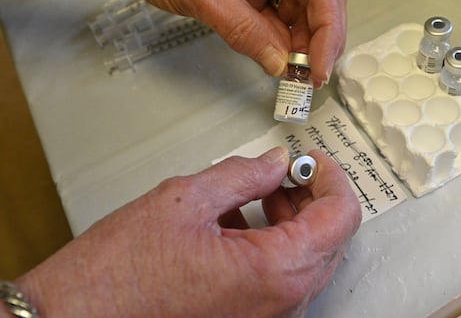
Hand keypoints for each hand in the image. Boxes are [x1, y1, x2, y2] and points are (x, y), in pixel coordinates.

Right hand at [15, 147, 360, 317]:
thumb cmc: (117, 276)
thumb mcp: (185, 202)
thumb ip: (243, 175)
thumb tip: (275, 162)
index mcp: (273, 272)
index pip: (340, 218)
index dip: (332, 179)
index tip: (314, 160)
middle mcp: (279, 303)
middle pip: (329, 239)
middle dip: (312, 197)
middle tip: (288, 172)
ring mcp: (266, 317)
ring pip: (306, 259)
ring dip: (294, 219)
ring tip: (262, 191)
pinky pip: (280, 279)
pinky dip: (275, 244)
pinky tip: (241, 221)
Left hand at [79, 0, 346, 86]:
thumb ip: (242, 27)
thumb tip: (277, 60)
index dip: (327, 25)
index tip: (321, 61)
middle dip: (317, 38)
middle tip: (312, 74)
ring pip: (294, 11)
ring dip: (298, 44)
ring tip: (296, 75)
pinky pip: (269, 18)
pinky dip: (274, 43)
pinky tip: (278, 62)